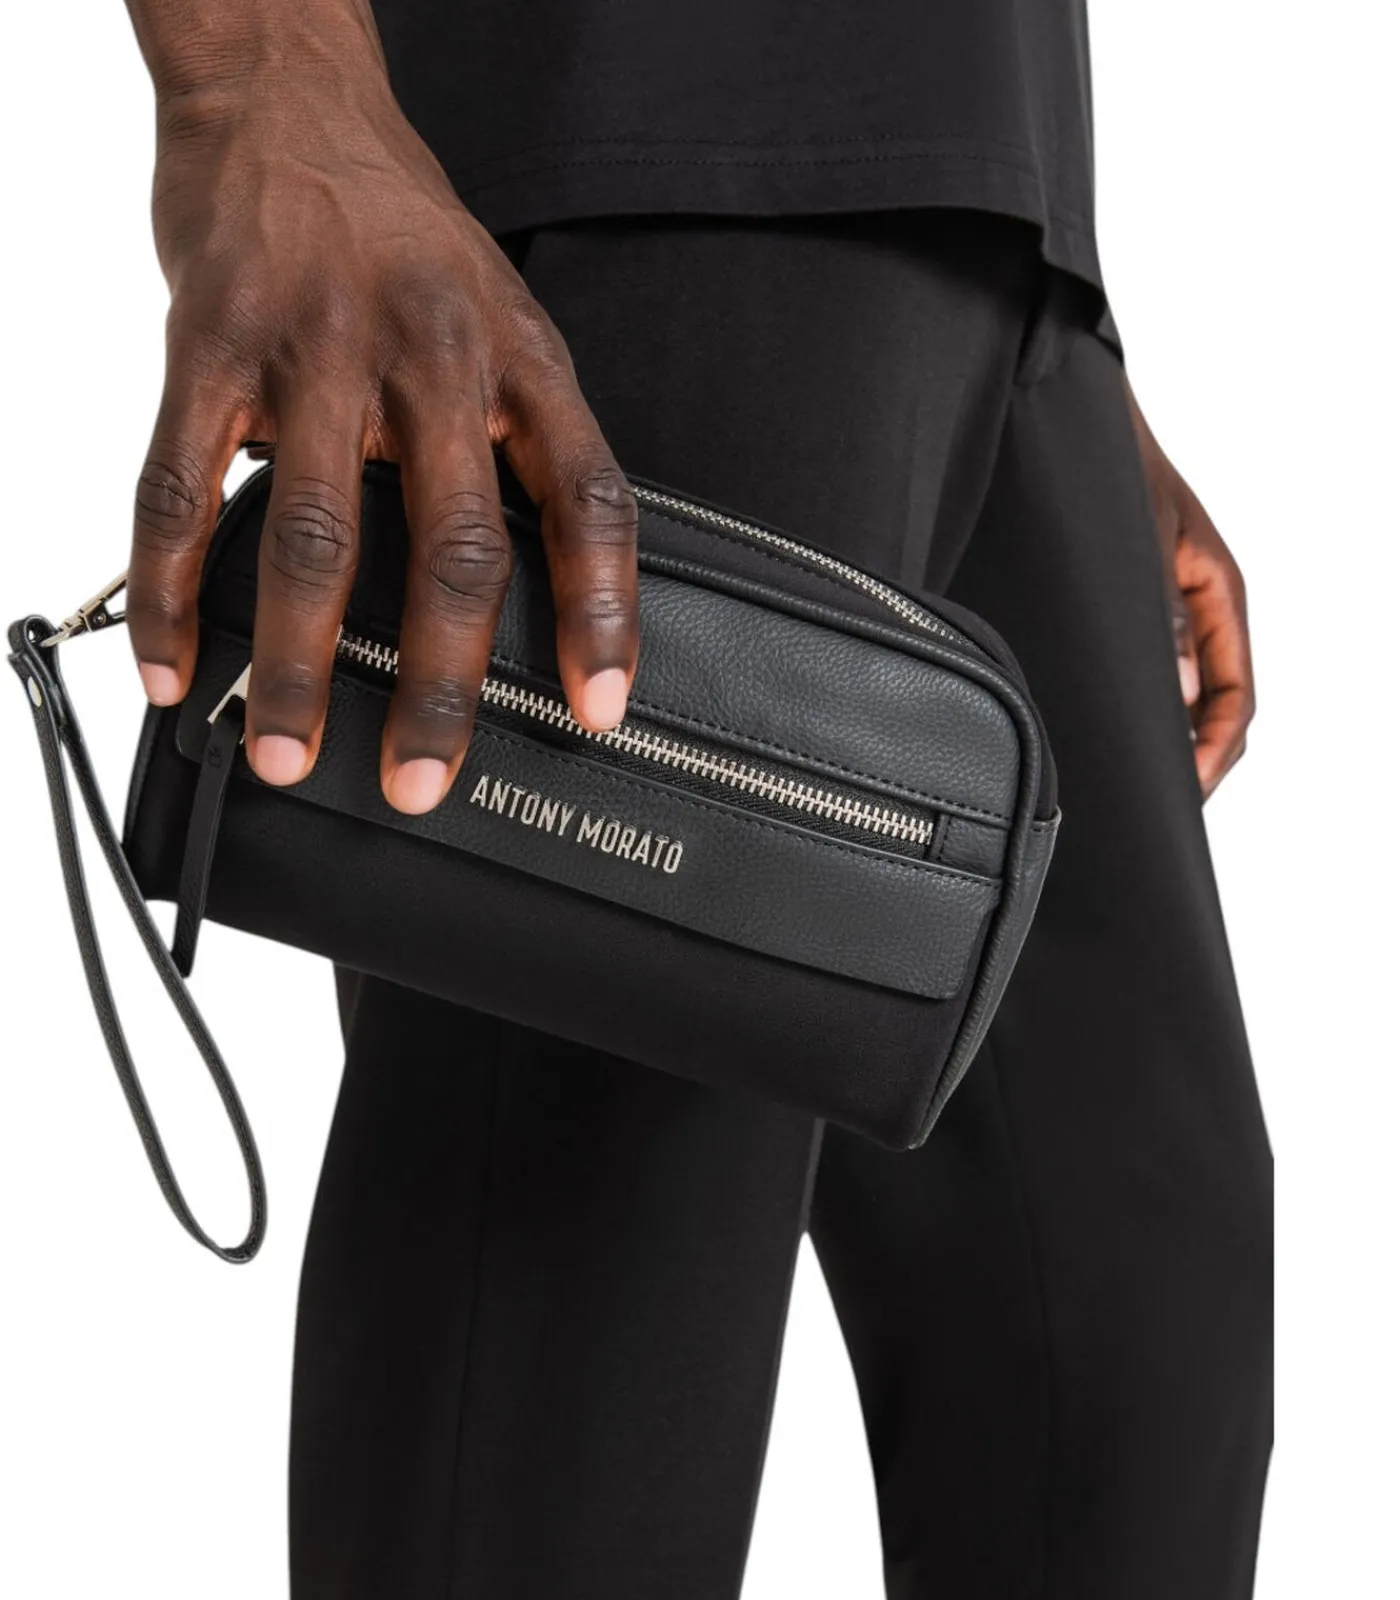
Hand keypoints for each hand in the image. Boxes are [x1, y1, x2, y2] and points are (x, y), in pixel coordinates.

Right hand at [123, 4, 636, 813]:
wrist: (291, 104)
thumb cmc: (406, 239)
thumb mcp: (499, 324)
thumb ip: (514, 444)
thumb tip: (530, 588)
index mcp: (520, 361)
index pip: (588, 501)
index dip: (601, 613)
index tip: (599, 710)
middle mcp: (430, 357)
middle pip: (451, 545)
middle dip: (437, 681)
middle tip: (421, 778)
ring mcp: (315, 351)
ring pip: (312, 535)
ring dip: (295, 663)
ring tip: (286, 752)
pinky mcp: (209, 346)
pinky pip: (179, 488)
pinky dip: (170, 590)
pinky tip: (171, 665)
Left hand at [1125, 378, 1253, 798]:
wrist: (1081, 422)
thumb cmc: (1114, 468)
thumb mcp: (1139, 543)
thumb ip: (1160, 618)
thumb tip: (1179, 694)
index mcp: (1218, 594)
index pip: (1235, 696)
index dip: (1216, 752)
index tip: (1188, 793)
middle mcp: (1198, 610)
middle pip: (1211, 708)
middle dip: (1189, 759)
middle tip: (1150, 807)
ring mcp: (1167, 613)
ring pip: (1177, 695)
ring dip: (1158, 738)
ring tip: (1121, 780)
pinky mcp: (1132, 612)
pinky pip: (1144, 673)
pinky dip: (1132, 708)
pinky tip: (1096, 731)